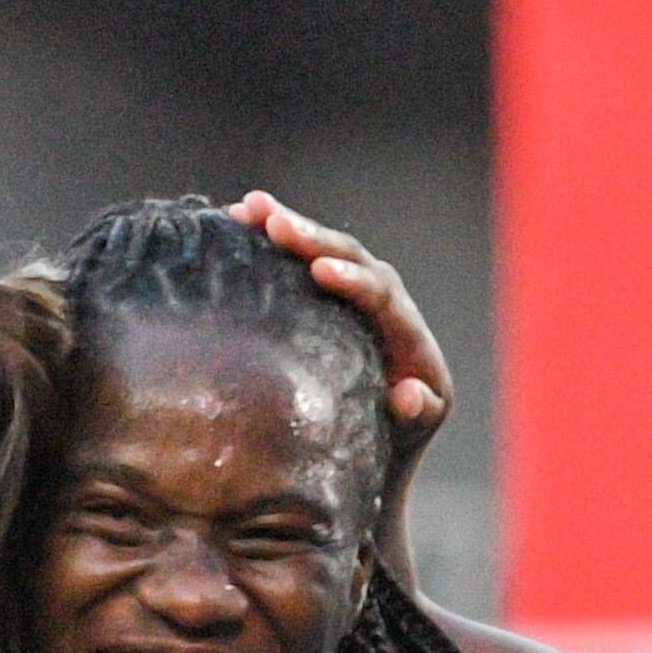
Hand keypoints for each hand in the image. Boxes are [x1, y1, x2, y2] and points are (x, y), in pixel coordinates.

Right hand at [228, 191, 450, 476]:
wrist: (381, 444)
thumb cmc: (393, 444)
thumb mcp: (408, 434)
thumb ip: (416, 415)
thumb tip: (408, 393)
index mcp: (408, 337)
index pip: (383, 296)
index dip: (353, 280)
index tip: (319, 271)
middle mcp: (387, 306)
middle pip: (353, 258)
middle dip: (312, 238)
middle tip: (272, 220)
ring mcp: (357, 297)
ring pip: (327, 251)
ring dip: (289, 227)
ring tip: (247, 207)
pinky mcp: (331, 299)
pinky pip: (305, 262)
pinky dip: (274, 243)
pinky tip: (235, 221)